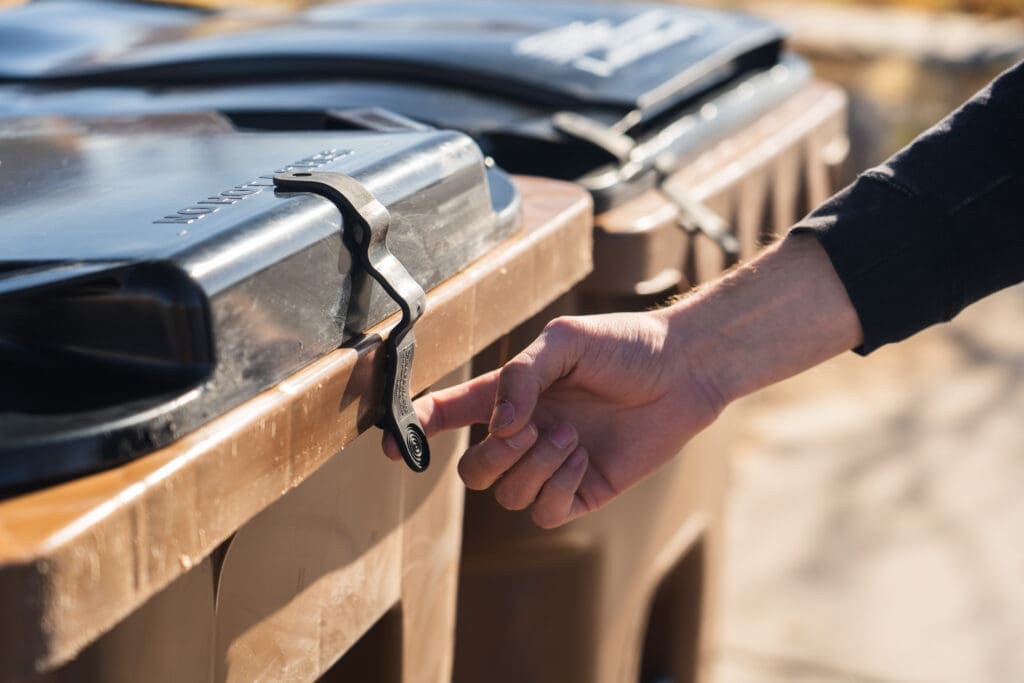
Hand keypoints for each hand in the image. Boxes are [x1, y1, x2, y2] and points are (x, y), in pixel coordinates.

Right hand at [384, 234, 863, 528]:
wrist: (683, 368)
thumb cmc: (624, 343)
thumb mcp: (562, 341)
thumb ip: (520, 377)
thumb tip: (500, 426)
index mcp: (512, 395)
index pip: (451, 414)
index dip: (416, 429)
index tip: (391, 446)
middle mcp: (526, 433)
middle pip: (474, 473)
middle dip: (493, 457)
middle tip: (530, 429)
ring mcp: (553, 465)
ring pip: (507, 496)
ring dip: (534, 467)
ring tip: (571, 437)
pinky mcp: (584, 490)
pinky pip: (546, 513)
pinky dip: (557, 487)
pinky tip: (583, 458)